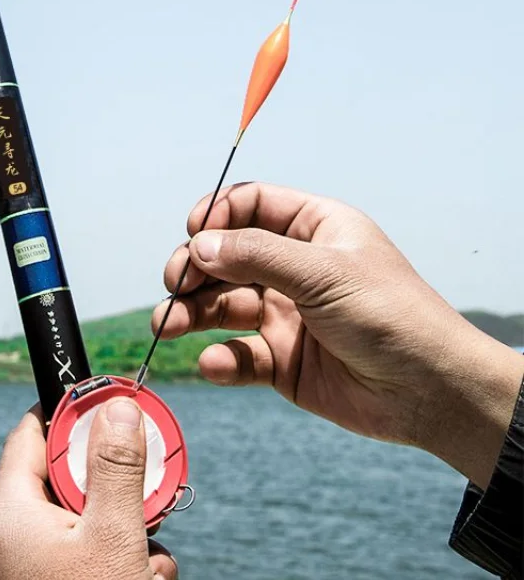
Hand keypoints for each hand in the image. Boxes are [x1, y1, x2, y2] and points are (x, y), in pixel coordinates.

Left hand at [0, 398, 177, 579]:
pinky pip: (91, 550)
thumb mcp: (112, 535)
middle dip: (116, 482)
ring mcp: (35, 563)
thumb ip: (116, 466)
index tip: (112, 401)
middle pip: (68, 475)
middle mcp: (15, 532)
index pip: (32, 432)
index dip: (71, 411)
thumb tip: (117, 405)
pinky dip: (122, 558)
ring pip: (89, 516)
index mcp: (9, 509)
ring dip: (128, 527)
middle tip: (150, 488)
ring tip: (147, 561)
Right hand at [153, 182, 523, 487]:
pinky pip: (239, 354)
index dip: (217, 214)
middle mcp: (294, 268)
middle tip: (176, 284)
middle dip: (194, 267)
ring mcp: (285, 314)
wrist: (429, 392)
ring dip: (191, 312)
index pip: (251, 205)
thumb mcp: (324, 272)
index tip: (193, 233)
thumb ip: (257, 255)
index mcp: (313, 230)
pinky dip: (221, 358)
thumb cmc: (391, 315)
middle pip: (226, 256)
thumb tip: (198, 243)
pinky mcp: (281, 359)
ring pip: (222, 305)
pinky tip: (214, 363)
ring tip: (168, 324)